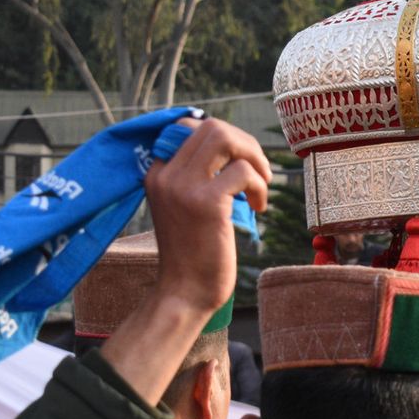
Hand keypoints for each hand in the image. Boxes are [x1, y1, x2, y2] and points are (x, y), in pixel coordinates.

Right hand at [145, 117, 270, 315]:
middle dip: (245, 143)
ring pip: (225, 138)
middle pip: (210, 126)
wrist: (184, 292)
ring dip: (255, 158)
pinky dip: (260, 186)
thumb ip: (199, 178)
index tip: (238, 161)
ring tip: (261, 184)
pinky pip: (244, 171)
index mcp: (157, 173)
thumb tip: (235, 150)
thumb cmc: (194, 252)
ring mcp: (183, 187)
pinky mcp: (206, 203)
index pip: (187, 126)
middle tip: (258, 171)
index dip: (223, 138)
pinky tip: (258, 208)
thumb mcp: (188, 207)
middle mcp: (166, 175)